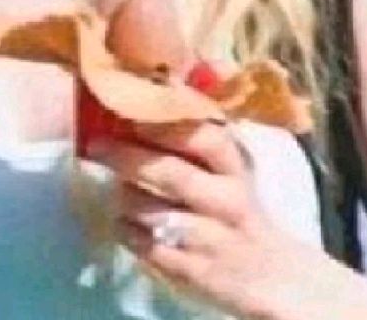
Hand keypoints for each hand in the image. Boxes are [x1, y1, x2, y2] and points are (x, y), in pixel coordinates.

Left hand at [88, 120, 299, 317]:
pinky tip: (122, 222)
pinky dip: (128, 232)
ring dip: (125, 197)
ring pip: (155, 213)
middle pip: (174, 175)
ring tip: (115, 187)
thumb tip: (150, 93)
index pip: (207, 139)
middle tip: (96, 145)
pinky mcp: (194, 272)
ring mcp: (211, 239)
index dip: (168, 125)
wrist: (270, 274)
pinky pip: (149, 249)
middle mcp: (227, 202)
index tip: (133, 114)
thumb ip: (195, 137)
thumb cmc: (235, 206)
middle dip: (129, 158)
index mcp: (235, 169)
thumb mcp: (228, 171)